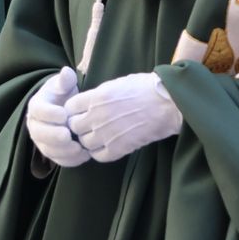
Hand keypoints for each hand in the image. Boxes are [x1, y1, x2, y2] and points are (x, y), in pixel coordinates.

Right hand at [26, 67, 89, 167]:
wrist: (65, 108)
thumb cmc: (64, 94)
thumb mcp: (64, 84)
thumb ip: (65, 80)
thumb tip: (66, 72)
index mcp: (36, 106)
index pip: (38, 111)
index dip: (49, 114)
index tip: (63, 114)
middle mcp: (35, 125)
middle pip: (39, 133)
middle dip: (53, 136)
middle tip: (67, 136)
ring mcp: (42, 140)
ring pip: (48, 149)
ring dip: (62, 151)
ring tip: (78, 149)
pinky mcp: (52, 152)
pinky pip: (58, 159)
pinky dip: (70, 160)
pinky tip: (84, 156)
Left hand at [65, 71, 182, 162]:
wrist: (168, 103)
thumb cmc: (147, 88)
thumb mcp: (118, 83)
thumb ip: (100, 94)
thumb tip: (89, 101)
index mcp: (97, 97)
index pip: (69, 107)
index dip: (74, 111)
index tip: (80, 112)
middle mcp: (98, 116)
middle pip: (74, 127)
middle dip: (79, 126)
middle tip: (89, 126)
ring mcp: (107, 133)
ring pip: (84, 143)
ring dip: (90, 140)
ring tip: (100, 137)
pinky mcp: (118, 148)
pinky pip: (98, 156)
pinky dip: (100, 153)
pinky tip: (108, 146)